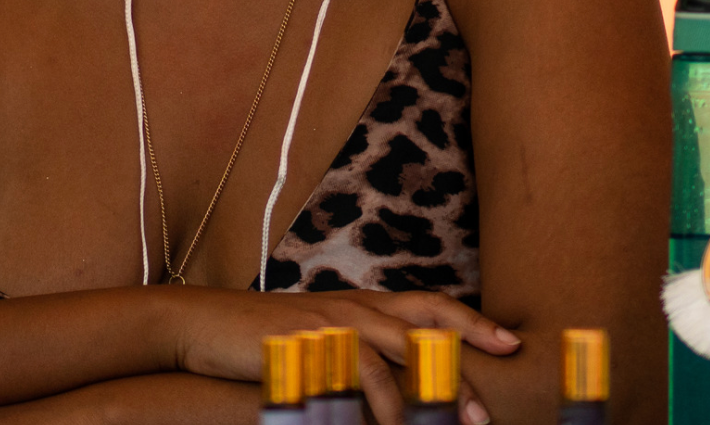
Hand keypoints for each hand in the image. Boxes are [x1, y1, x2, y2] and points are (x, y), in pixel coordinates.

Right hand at [164, 287, 518, 423]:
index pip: (428, 304)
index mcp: (359, 302)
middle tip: (491, 406)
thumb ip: (350, 348)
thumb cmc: (256, 337)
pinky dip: (384, 404)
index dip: (471, 321)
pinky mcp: (312, 343)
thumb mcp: (313, 338)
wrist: (200, 323)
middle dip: (466, 361)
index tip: (509, 341)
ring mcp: (334, 322)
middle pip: (427, 324)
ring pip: (402, 352)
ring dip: (431, 394)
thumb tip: (386, 379)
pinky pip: (361, 374)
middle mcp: (353, 305)